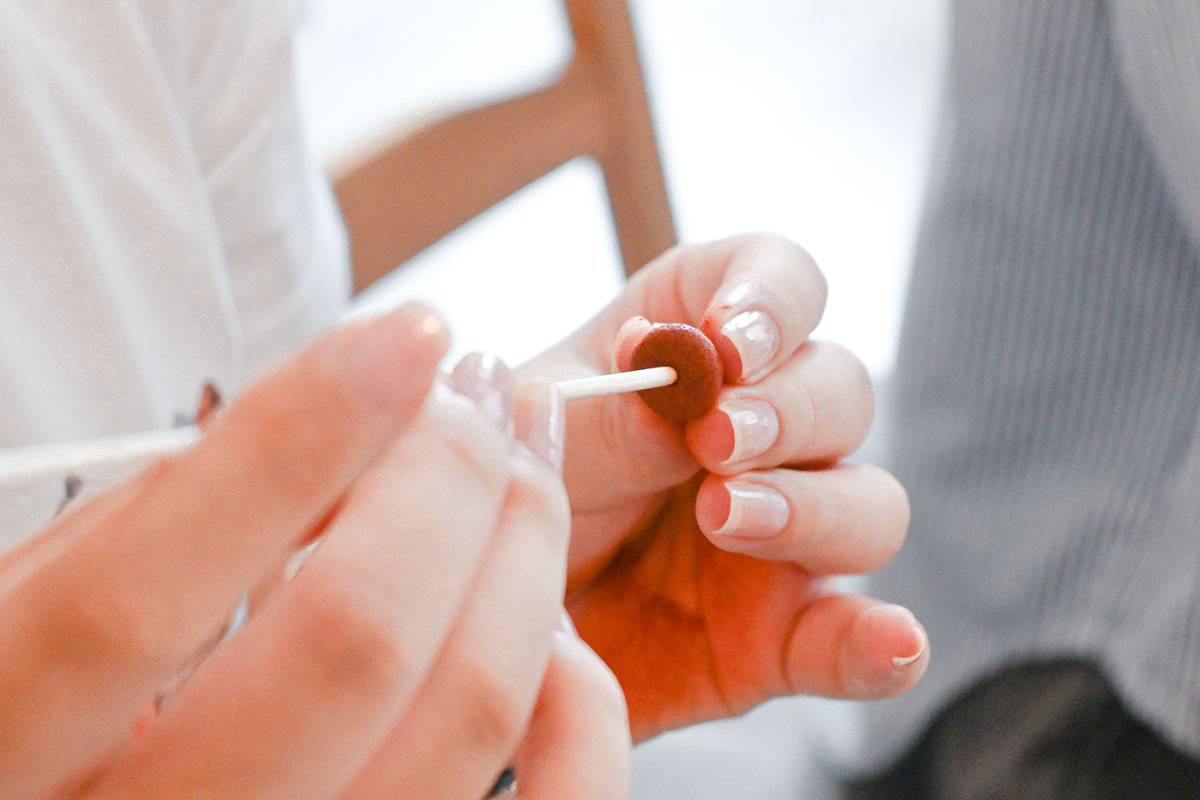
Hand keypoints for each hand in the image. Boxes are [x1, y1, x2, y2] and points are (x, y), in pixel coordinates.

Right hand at [0, 307, 627, 798]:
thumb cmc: (49, 706)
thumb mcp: (33, 603)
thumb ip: (163, 519)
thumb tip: (342, 407)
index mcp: (9, 750)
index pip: (138, 599)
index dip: (293, 447)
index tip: (405, 338)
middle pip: (346, 644)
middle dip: (446, 480)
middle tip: (471, 398)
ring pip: (464, 716)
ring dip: (524, 557)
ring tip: (521, 472)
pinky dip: (579, 705)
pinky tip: (555, 623)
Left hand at [519, 234, 928, 740]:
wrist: (461, 631)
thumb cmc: (493, 501)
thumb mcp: (528, 442)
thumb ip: (609, 414)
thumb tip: (692, 376)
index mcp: (692, 348)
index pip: (777, 282)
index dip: (772, 299)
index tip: (730, 343)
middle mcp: (755, 433)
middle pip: (838, 388)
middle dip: (786, 408)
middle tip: (714, 440)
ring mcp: (780, 536)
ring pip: (868, 503)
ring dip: (814, 506)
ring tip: (726, 519)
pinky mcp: (781, 636)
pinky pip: (854, 639)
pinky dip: (883, 644)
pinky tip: (894, 643)